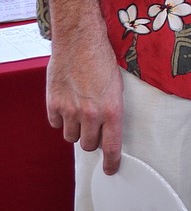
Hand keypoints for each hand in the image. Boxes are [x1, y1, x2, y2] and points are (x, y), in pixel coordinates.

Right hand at [46, 31, 123, 173]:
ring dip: (75, 129)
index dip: (111, 162)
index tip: (110, 169)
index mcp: (112, 110)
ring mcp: (70, 110)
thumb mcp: (116, 87)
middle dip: (91, 139)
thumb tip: (107, 131)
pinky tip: (66, 102)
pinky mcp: (54, 103)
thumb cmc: (101, 59)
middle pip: (89, 145)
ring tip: (79, 110)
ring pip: (70, 137)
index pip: (112, 147)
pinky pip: (55, 124)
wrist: (79, 40)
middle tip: (92, 125)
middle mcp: (91, 114)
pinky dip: (60, 118)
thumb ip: (111, 111)